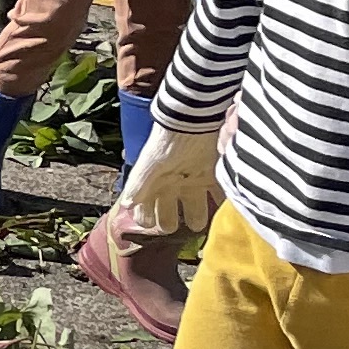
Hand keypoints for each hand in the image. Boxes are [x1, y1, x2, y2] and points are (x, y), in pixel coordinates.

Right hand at [118, 121, 223, 240]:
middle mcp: (171, 187)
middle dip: (170, 224)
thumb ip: (138, 185)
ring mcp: (192, 182)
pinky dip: (219, 204)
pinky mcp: (211, 176)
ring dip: (197, 218)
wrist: (192, 120)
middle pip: (168, 214)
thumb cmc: (167, 142)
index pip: (144, 211)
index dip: (145, 221)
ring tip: (199, 226)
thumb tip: (127, 205)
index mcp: (153, 185)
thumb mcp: (149, 165)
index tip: (151, 227)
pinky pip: (217, 195)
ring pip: (193, 209)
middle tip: (174, 228)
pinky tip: (222, 212)